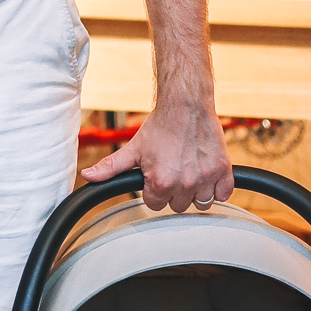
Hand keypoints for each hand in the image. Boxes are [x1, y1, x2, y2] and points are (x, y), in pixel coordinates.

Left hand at [86, 94, 232, 212]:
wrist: (186, 104)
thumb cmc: (160, 126)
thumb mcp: (133, 149)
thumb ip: (110, 167)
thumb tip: (87, 176)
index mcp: (161, 184)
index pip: (156, 205)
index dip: (154, 190)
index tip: (158, 175)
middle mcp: (184, 185)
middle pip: (178, 206)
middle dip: (175, 192)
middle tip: (173, 170)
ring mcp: (205, 178)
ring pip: (201, 203)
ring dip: (196, 192)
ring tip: (189, 171)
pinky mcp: (223, 171)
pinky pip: (223, 194)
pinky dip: (218, 188)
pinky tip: (207, 174)